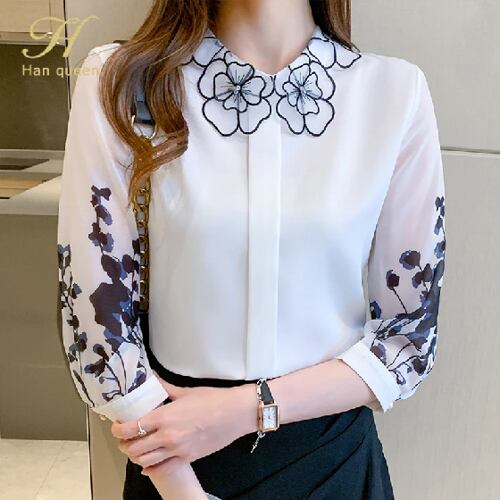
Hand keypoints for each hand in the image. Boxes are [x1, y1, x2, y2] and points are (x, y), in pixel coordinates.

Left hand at [111, 373, 256, 471]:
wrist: (236, 413)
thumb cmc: (212, 399)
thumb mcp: (185, 391)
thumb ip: (164, 388)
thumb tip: (151, 378)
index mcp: (164, 417)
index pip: (130, 428)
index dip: (118, 428)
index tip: (117, 424)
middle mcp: (167, 437)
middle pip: (133, 447)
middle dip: (124, 443)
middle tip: (124, 436)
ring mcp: (177, 451)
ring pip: (144, 461)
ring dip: (135, 455)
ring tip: (135, 447)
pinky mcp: (187, 459)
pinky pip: (162, 470)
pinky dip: (150, 468)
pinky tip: (148, 464)